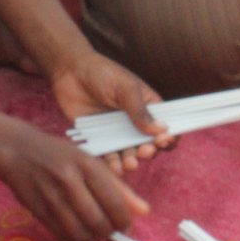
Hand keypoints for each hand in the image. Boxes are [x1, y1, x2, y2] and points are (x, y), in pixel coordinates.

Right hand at [0, 126, 149, 240]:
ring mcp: (51, 197)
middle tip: (110, 228)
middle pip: (98, 222)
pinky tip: (79, 231)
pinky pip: (64, 236)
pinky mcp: (38, 211)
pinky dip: (76, 240)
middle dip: (110, 231)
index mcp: (87, 164)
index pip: (114, 203)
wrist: (18, 150)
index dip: (124, 220)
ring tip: (96, 231)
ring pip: (81, 234)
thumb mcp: (91, 161)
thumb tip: (144, 212)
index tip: (125, 223)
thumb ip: (119, 187)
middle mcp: (68, 180)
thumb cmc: (59, 154)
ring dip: (94, 239)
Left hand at [50, 53, 170, 174]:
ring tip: (129, 164)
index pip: (166, 128)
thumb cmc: (103, 73)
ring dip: (131, 161)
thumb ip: (141, 111)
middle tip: (144, 151)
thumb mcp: (125, 89)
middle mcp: (135, 124)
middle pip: (148, 145)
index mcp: (149, 109)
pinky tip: (113, 167)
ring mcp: (117, 133)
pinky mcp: (99, 140)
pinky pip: (107, 155)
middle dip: (148, 151)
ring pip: (128, 153)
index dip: (169, 137)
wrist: (70, 72)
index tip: (165, 140)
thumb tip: (163, 130)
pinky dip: (111, 164)